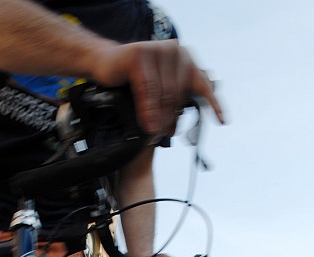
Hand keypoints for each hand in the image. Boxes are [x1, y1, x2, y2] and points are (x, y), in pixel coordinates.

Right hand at [93, 41, 223, 135]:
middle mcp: (175, 51)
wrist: (106, 63)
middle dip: (172, 116)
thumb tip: (181, 120)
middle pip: (180, 93)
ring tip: (155, 132)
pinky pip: (147, 90)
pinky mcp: (140, 55)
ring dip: (160, 116)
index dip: (213, 103)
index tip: (222, 121)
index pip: (202, 83)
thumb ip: (172, 99)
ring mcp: (158, 50)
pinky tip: (148, 124)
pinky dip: (148, 110)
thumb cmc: (133, 79)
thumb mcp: (157, 91)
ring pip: (164, 93)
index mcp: (184, 59)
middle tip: (165, 133)